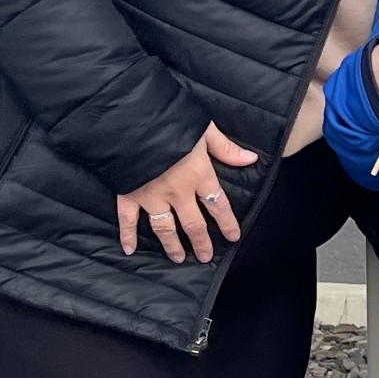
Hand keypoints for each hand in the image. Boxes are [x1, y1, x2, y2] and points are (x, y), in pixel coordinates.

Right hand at [116, 124, 257, 262]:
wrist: (132, 119)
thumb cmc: (171, 120)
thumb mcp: (203, 129)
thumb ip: (225, 148)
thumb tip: (250, 159)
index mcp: (198, 175)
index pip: (218, 204)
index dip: (227, 223)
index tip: (233, 237)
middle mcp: (177, 191)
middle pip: (193, 223)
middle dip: (201, 242)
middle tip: (205, 257)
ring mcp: (151, 196)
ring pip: (165, 228)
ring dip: (172, 245)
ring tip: (178, 258)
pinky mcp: (128, 194)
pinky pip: (127, 220)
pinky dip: (127, 235)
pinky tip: (130, 250)